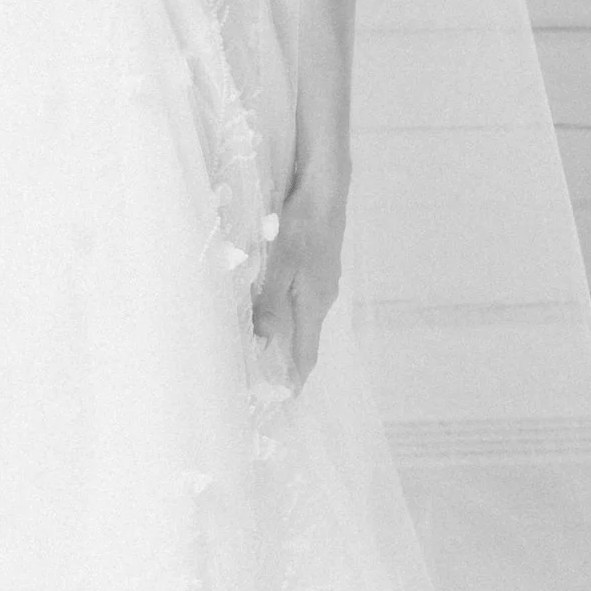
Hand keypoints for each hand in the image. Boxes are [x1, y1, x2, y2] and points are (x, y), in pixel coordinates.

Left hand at [251, 174, 345, 398]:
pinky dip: (289, 312)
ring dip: (287, 335)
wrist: (326, 190)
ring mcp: (324, 282)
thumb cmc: (302, 225)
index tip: (285, 401)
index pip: (307, 354)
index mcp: (314, 303)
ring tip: (264, 348)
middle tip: (265, 377)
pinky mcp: (320, 267)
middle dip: (288, 361)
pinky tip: (272, 306)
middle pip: (305, 340)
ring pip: (304, 318)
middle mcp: (323, 298)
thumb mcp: (279, 264)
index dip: (296, 379)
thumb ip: (269, 302)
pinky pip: (304, 300)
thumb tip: (263, 339)